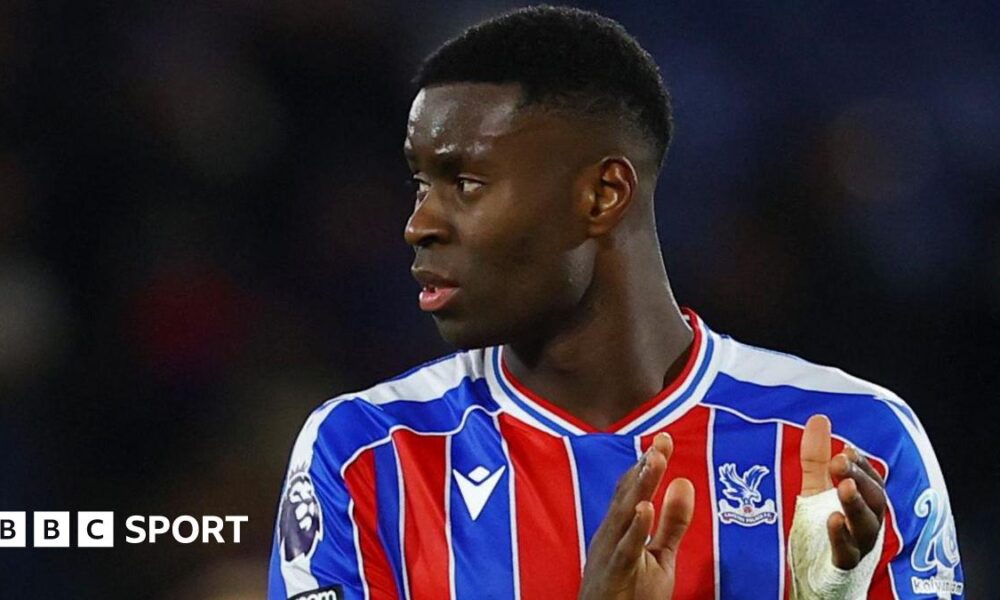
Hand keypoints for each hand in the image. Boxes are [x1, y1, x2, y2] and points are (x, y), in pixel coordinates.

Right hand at [578, 433, 694, 599]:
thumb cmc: (631, 593)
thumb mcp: (660, 555)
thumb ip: (673, 522)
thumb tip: (685, 481)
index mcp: (620, 527)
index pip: (633, 488)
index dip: (647, 463)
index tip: (664, 439)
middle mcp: (610, 533)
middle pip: (628, 494)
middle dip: (646, 467)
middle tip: (662, 441)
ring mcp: (609, 552)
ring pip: (625, 514)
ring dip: (641, 486)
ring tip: (655, 461)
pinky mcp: (614, 573)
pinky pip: (625, 549)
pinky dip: (635, 528)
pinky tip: (645, 509)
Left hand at [799, 414, 886, 567]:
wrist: (818, 578)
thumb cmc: (822, 530)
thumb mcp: (816, 488)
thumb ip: (817, 457)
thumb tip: (819, 418)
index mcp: (864, 504)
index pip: (872, 480)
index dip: (863, 465)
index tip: (847, 449)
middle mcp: (867, 524)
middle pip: (873, 498)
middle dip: (859, 477)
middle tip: (840, 461)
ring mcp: (858, 545)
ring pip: (866, 524)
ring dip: (856, 503)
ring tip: (843, 486)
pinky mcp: (842, 565)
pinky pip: (847, 551)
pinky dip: (842, 535)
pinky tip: (833, 519)